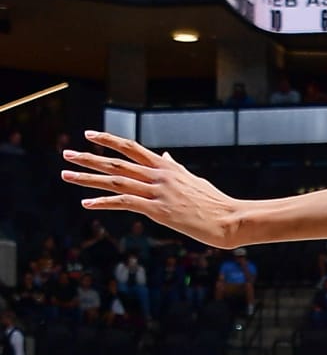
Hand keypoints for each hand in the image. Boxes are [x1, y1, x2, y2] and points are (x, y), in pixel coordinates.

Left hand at [60, 131, 240, 244]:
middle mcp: (159, 175)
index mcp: (166, 166)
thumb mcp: (193, 180)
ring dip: (88, 178)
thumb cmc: (215, 202)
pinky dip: (103, 202)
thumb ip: (175, 168)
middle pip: (116, 163)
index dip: (108, 140)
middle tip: (67, 154)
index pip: (131, 147)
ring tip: (66, 175)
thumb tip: (165, 155)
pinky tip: (86, 203)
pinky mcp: (158, 210)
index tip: (89, 135)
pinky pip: (124, 203)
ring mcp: (158, 192)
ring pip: (115, 181)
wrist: (231, 219)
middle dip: (89, 158)